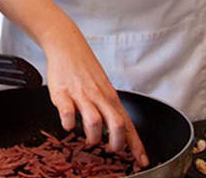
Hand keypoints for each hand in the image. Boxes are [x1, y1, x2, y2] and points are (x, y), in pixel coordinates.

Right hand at [42, 28, 148, 166]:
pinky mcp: (63, 93)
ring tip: (89, 139)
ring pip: (94, 121)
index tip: (142, 160)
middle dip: (117, 144)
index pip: (128, 124)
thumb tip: (115, 130)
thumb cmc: (84, 67)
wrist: (66, 44)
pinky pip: (67, 113)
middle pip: (117, 124)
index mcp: (110, 97)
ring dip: (93, 137)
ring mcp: (81, 95)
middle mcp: (99, 97)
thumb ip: (108, 107)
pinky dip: (68, 124)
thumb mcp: (103, 86)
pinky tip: (68, 124)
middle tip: (112, 150)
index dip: (136, 145)